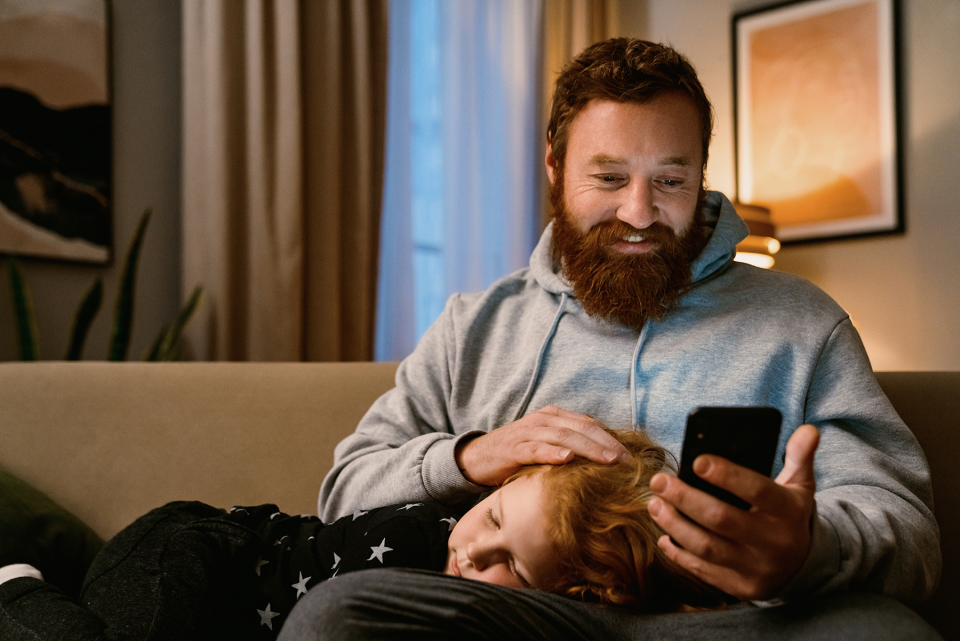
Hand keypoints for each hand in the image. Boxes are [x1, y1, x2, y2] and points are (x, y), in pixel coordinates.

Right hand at [454, 406, 631, 486]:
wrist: (477, 458)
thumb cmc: (517, 456)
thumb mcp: (546, 448)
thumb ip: (570, 450)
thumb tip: (603, 465)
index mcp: (554, 417)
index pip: (589, 424)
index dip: (611, 438)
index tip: (630, 456)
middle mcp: (543, 420)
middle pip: (581, 428)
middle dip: (606, 443)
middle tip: (626, 460)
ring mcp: (528, 432)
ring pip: (564, 436)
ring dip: (588, 448)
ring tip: (607, 460)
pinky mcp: (513, 448)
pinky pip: (535, 449)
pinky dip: (552, 453)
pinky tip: (567, 458)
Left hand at [647, 424, 819, 599]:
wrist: (804, 567)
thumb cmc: (790, 516)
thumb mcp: (800, 486)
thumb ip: (799, 456)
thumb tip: (807, 429)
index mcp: (787, 511)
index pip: (756, 490)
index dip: (726, 475)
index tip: (696, 461)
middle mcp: (773, 541)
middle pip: (721, 518)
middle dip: (685, 498)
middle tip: (658, 481)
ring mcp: (756, 568)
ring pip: (707, 547)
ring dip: (675, 525)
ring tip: (654, 504)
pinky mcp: (741, 587)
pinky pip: (704, 571)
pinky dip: (680, 554)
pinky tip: (664, 536)